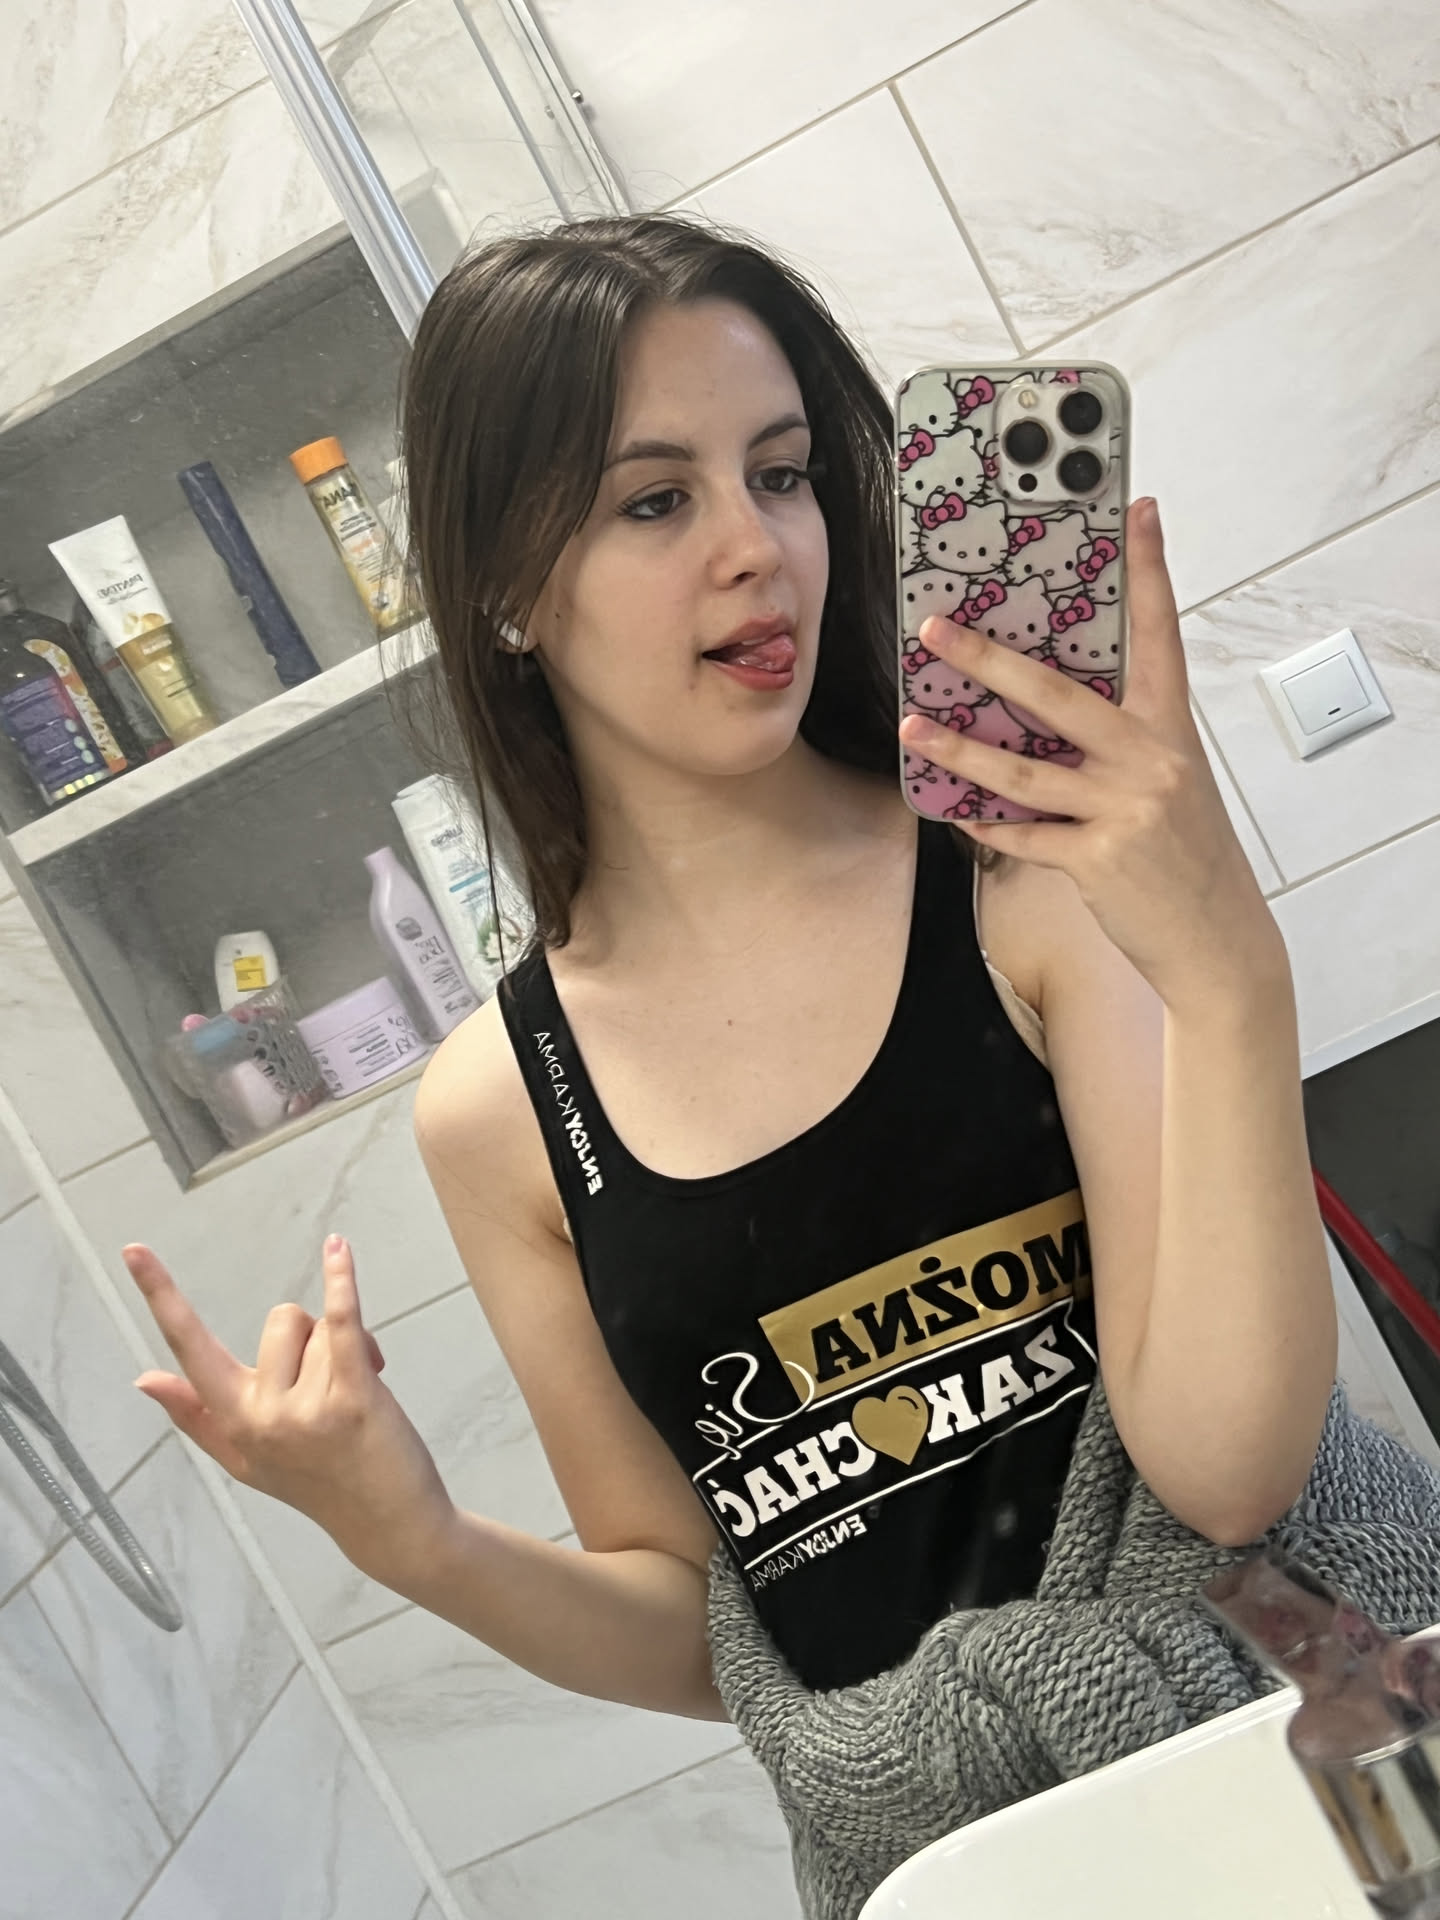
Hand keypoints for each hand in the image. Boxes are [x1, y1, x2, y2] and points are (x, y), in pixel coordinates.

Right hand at [123, 1235, 455, 1584]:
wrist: (388, 1525)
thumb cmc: (317, 1484)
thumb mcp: (245, 1459)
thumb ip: (195, 1415)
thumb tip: (145, 1378)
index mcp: (233, 1420)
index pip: (189, 1347)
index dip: (160, 1295)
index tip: (133, 1249)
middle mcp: (262, 1415)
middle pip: (282, 1319)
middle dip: (312, 1339)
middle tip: (333, 1387)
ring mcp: (306, 1409)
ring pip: (321, 1326)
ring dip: (347, 1347)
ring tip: (360, 1391)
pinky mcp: (354, 1398)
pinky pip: (342, 1324)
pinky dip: (341, 1283)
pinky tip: (337, 1249)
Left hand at [897, 498, 1285, 1011]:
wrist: (1217, 938)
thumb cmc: (1185, 853)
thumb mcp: (1171, 781)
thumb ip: (1123, 740)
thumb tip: (1046, 707)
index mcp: (1171, 728)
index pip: (1161, 634)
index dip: (1150, 572)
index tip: (1139, 512)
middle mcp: (1151, 760)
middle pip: (1057, 696)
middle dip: (989, 660)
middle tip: (937, 630)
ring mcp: (1124, 810)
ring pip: (1024, 771)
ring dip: (959, 749)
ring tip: (911, 728)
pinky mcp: (1098, 860)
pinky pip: (1024, 835)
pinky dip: (986, 822)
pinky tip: (953, 807)